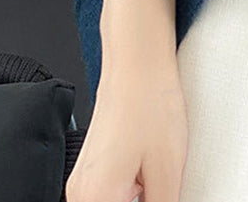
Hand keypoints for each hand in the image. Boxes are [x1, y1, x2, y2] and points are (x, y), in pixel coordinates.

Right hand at [65, 48, 187, 201]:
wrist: (138, 60)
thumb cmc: (151, 100)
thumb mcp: (168, 170)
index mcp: (96, 197)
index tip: (164, 198)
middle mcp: (80, 193)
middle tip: (163, 190)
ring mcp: (82, 179)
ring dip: (138, 201)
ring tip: (158, 181)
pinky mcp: (91, 168)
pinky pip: (108, 195)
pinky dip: (129, 194)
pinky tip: (150, 178)